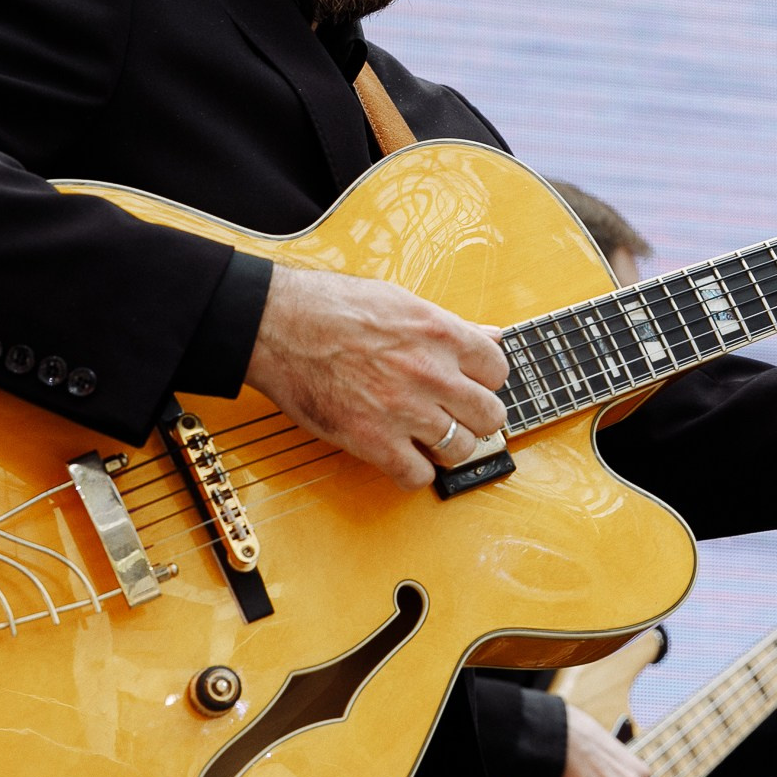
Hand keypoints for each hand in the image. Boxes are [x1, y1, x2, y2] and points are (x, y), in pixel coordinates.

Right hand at [243, 265, 507, 488]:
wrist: (277, 325)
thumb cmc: (330, 306)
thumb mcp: (401, 301)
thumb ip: (451, 324)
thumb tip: (491, 335)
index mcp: (440, 333)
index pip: (498, 369)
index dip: (484, 380)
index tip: (469, 384)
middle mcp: (431, 373)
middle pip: (490, 415)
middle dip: (475, 417)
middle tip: (453, 414)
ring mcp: (405, 411)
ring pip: (461, 449)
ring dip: (446, 446)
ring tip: (425, 436)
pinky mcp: (374, 441)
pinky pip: (418, 476)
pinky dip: (413, 472)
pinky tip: (400, 455)